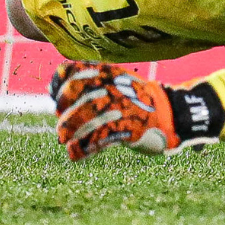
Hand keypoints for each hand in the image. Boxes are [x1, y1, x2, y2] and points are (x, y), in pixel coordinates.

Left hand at [49, 61, 219, 158]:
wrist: (173, 113)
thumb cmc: (138, 99)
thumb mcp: (116, 82)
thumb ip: (88, 83)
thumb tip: (51, 86)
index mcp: (108, 73)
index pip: (75, 70)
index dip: (60, 84)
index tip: (54, 95)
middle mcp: (113, 86)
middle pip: (78, 96)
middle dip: (65, 113)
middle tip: (60, 128)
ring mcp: (121, 106)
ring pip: (87, 117)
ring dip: (71, 130)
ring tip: (64, 140)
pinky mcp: (128, 127)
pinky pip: (99, 138)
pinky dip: (83, 148)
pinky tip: (74, 154)